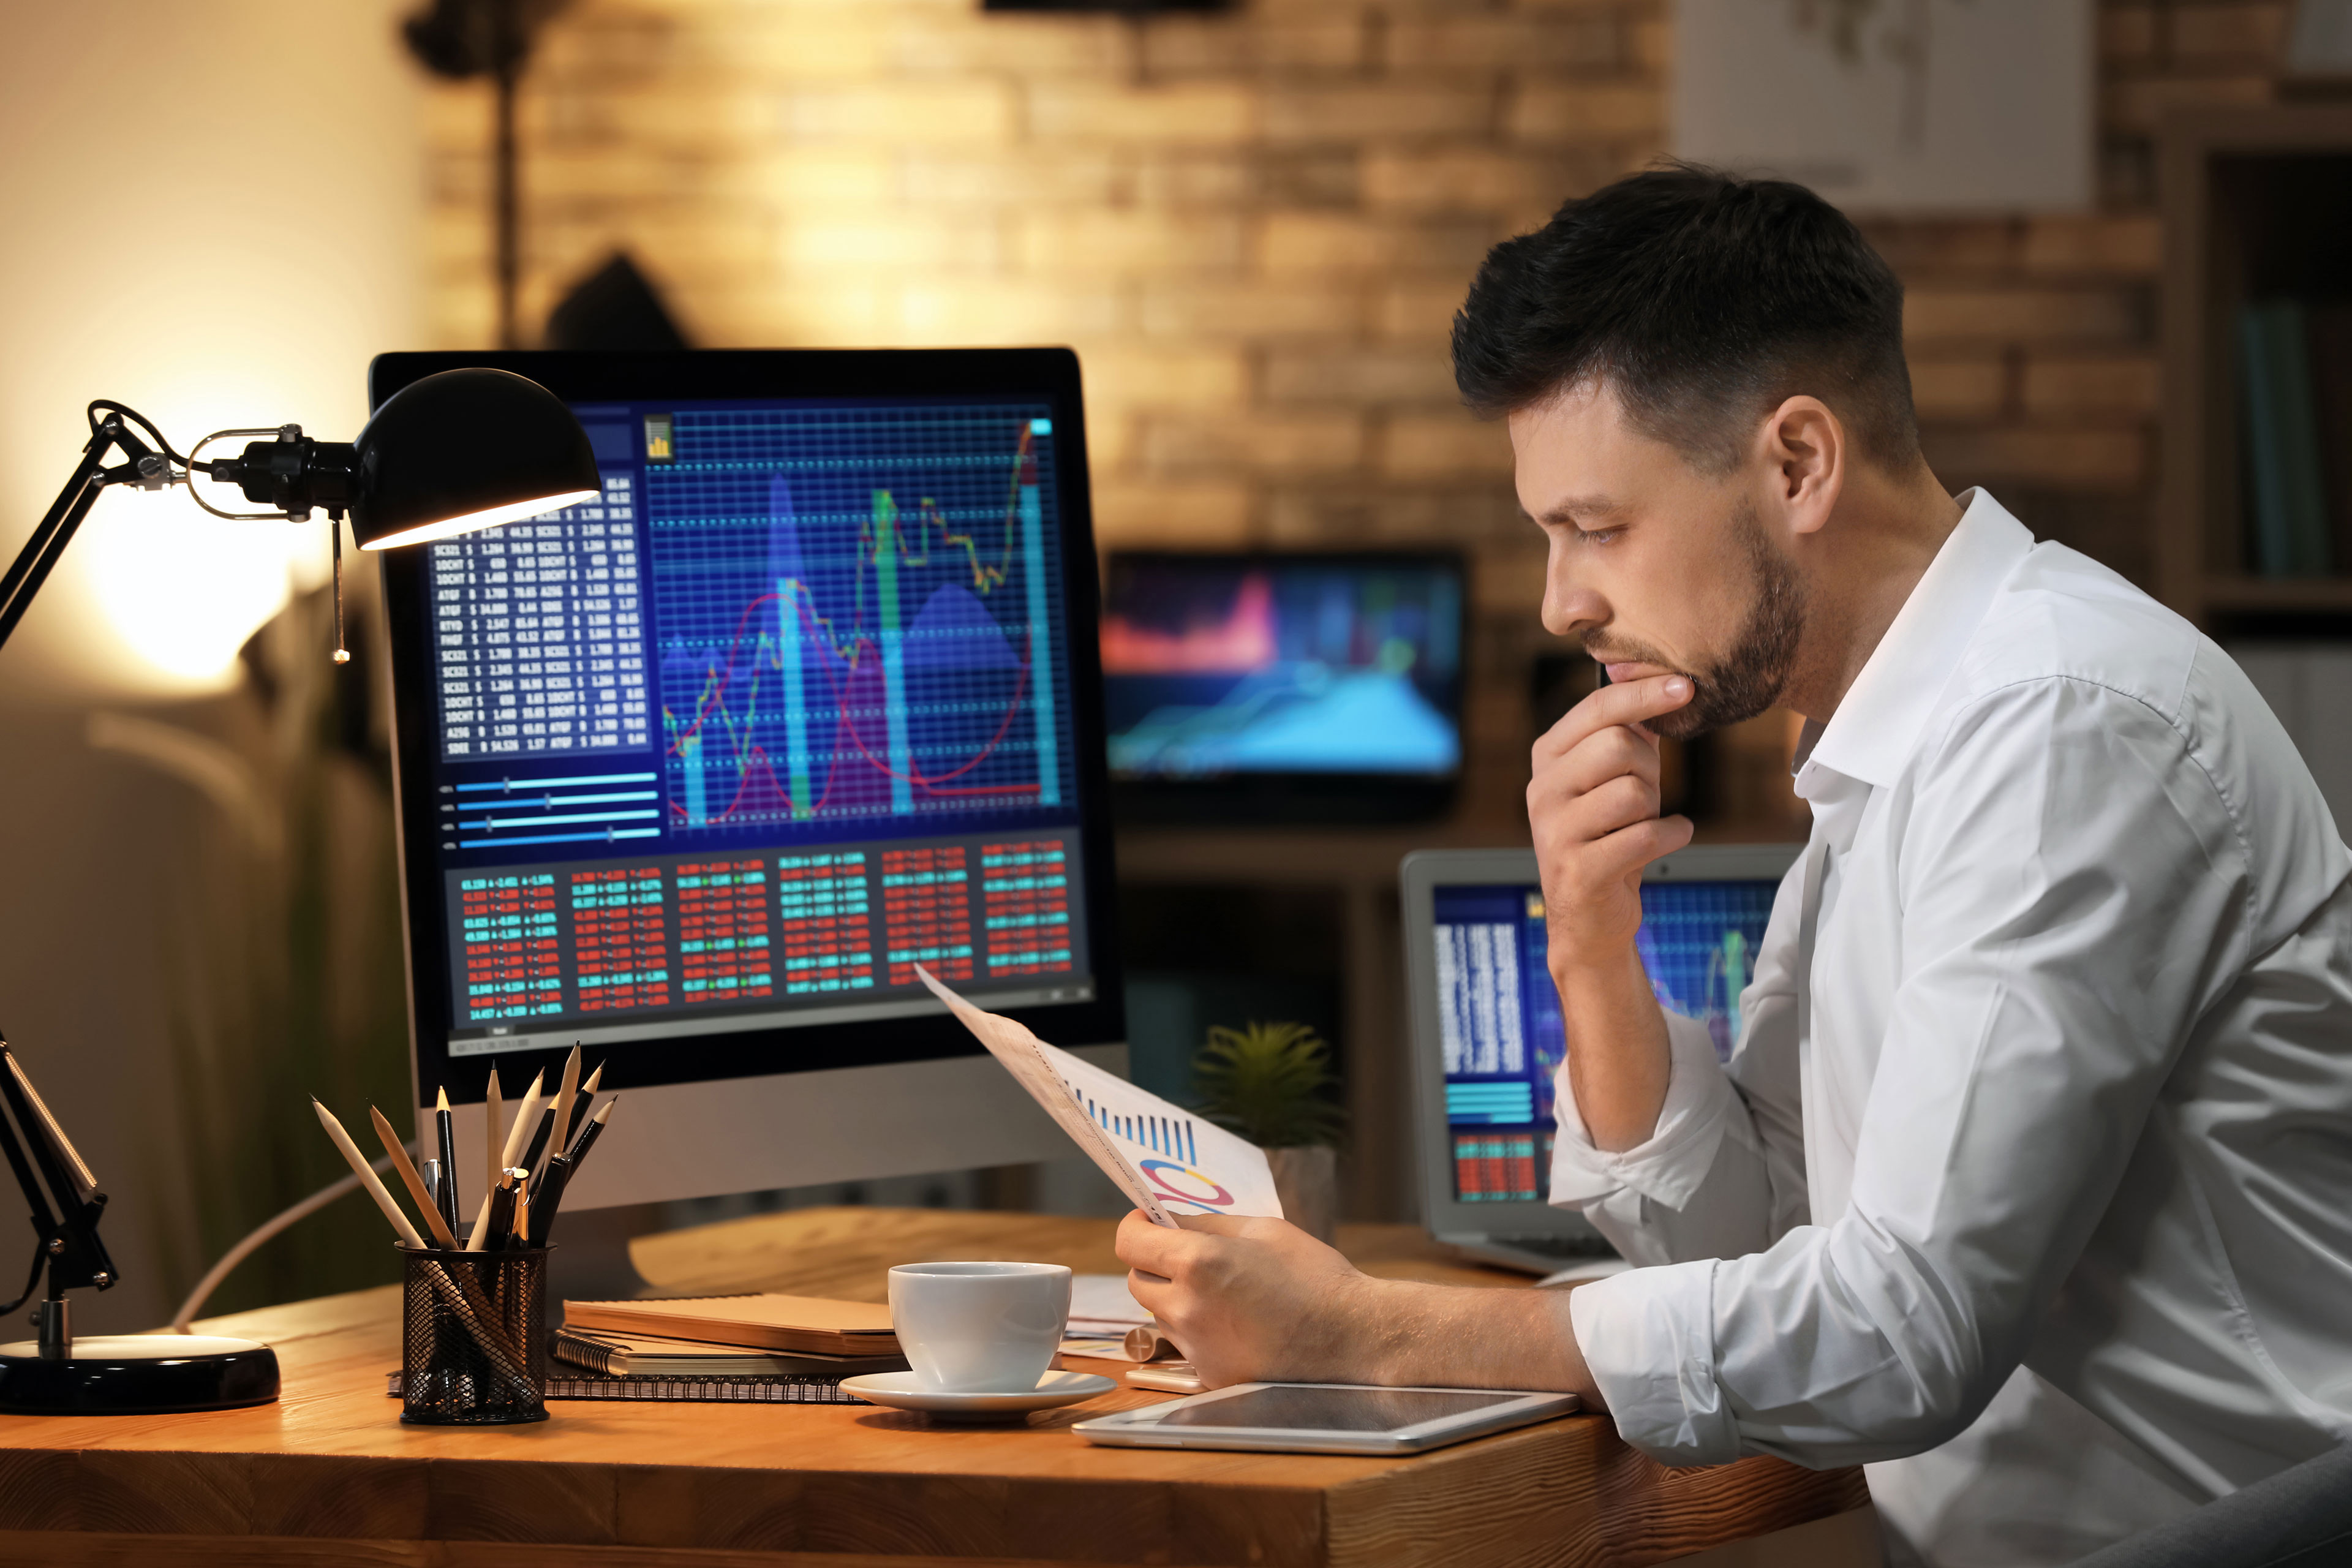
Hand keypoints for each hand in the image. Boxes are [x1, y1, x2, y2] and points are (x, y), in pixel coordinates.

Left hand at [1116, 1210, 1375, 1387]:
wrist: (1352, 1338)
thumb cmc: (1315, 1276)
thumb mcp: (1262, 1230)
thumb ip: (1207, 1224)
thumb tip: (1169, 1221)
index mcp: (1198, 1262)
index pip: (1129, 1243)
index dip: (1135, 1227)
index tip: (1146, 1222)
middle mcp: (1187, 1307)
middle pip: (1137, 1281)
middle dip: (1154, 1264)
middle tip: (1186, 1255)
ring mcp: (1196, 1347)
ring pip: (1160, 1314)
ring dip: (1176, 1299)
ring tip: (1224, 1292)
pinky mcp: (1209, 1375)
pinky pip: (1186, 1344)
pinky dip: (1199, 1330)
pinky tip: (1238, 1323)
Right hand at [1527, 673, 1695, 977]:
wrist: (1590, 918)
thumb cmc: (1609, 837)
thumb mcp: (1614, 778)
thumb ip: (1628, 729)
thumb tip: (1650, 672)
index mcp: (1547, 756)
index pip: (1597, 707)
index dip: (1644, 693)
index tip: (1686, 687)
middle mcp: (1542, 789)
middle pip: (1617, 745)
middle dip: (1649, 768)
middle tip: (1644, 796)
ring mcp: (1554, 830)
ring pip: (1632, 791)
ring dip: (1654, 809)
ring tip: (1640, 825)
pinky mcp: (1578, 869)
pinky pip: (1645, 836)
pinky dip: (1671, 836)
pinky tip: (1664, 843)